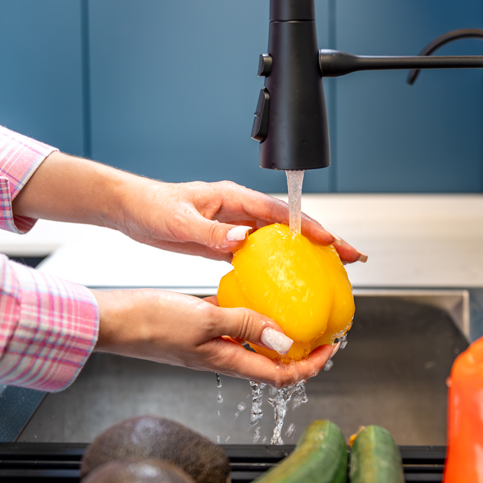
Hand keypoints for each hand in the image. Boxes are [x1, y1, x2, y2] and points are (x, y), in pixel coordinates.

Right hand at [92, 289, 336, 386]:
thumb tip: (285, 340)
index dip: (310, 366)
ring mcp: (210, 345)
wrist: (114, 321)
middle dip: (301, 350)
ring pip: (254, 344)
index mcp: (227, 361)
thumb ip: (245, 325)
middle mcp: (222, 357)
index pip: (280, 376)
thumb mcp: (205, 320)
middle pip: (272, 363)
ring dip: (277, 332)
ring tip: (295, 310)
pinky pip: (233, 326)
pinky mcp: (199, 330)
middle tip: (320, 328)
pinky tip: (253, 293)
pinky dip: (251, 315)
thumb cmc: (152, 323)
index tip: (330, 348)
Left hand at [116, 179, 365, 262]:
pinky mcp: (226, 241)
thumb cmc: (153, 208)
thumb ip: (210, 232)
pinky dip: (280, 266)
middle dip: (323, 240)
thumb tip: (242, 239)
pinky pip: (260, 254)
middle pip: (291, 227)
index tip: (333, 242)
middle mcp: (240, 211)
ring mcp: (235, 226)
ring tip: (332, 271)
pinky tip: (290, 282)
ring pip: (280, 241)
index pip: (281, 213)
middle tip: (351, 257)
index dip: (310, 228)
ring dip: (306, 255)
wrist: (131, 209)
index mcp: (234, 200)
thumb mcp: (180, 223)